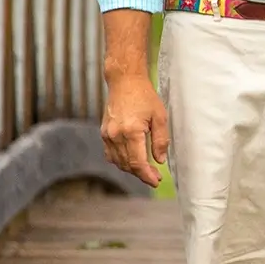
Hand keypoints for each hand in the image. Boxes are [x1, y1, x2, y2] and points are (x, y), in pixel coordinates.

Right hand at [102, 71, 171, 186]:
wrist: (124, 81)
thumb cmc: (144, 96)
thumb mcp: (160, 116)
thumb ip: (160, 140)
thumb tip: (160, 160)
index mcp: (131, 131)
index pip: (137, 163)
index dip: (147, 176)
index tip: (156, 181)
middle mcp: (116, 135)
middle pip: (127, 165)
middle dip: (141, 174)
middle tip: (155, 177)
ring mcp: (107, 134)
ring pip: (118, 162)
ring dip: (131, 169)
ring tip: (146, 169)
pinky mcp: (104, 133)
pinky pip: (110, 154)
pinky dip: (121, 161)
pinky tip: (131, 160)